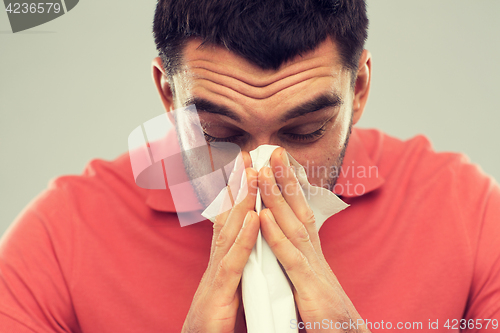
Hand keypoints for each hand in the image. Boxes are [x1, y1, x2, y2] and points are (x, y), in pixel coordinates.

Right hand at [182, 152, 258, 332]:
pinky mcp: (220, 292)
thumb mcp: (227, 284)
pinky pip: (234, 260)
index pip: (230, 218)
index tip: (248, 167)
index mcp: (223, 258)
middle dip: (238, 184)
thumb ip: (236, 262)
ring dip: (242, 200)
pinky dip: (245, 237)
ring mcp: (217, 273)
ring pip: (230, 230)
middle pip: (228, 215)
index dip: (238, 192)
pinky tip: (254, 216)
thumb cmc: (213, 318)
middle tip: (248, 155)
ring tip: (254, 173)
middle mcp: (217, 259)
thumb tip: (245, 246)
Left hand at [258, 148, 369, 332]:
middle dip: (285, 178)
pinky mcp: (308, 286)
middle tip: (272, 150)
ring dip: (277, 197)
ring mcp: (312, 266)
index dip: (289, 186)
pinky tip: (263, 215)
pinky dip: (276, 236)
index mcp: (310, 249)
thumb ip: (297, 253)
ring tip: (262, 171)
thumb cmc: (324, 307)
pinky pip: (290, 257)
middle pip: (298, 208)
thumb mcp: (309, 274)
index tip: (276, 162)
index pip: (299, 210)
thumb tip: (286, 233)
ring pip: (293, 225)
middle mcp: (313, 251)